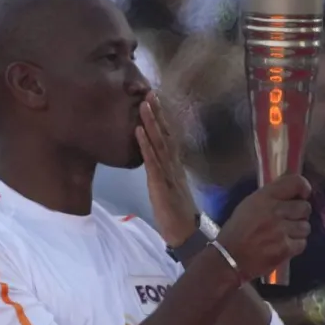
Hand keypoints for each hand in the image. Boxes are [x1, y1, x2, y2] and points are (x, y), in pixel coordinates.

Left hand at [136, 92, 199, 246]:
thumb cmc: (176, 213)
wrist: (185, 232)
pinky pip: (152, 161)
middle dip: (157, 113)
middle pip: (165, 134)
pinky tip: (138, 130)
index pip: (168, 137)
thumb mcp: (169, 188)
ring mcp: (167, 172)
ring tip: (142, 104)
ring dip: (151, 122)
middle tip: (149, 91)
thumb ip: (163, 173)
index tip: (155, 100)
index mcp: (174, 166)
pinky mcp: (160, 183)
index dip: (162, 119)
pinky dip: (145, 144)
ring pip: (159, 143)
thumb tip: (155, 161)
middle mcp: (173, 165)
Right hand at [217, 174, 312, 281]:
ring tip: (284, 235)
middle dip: (300, 214)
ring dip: (298, 231)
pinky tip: (283, 246)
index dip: (304, 188)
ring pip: (305, 227)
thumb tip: (290, 194)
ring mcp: (281, 230)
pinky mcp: (285, 248)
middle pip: (305, 207)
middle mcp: (275, 210)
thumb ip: (270, 198)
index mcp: (265, 197)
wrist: (228, 257)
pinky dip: (295, 246)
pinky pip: (302, 243)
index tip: (303, 194)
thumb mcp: (249, 205)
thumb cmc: (236, 231)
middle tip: (289, 220)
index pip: (296, 183)